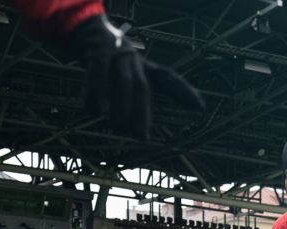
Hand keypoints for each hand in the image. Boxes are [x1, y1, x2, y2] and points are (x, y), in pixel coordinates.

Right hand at [71, 15, 203, 139]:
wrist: (86, 31)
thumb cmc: (108, 61)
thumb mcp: (126, 74)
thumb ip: (133, 100)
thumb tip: (137, 134)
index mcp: (144, 66)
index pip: (167, 78)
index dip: (183, 92)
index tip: (200, 107)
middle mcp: (134, 60)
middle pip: (143, 88)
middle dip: (143, 113)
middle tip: (141, 138)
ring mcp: (117, 55)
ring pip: (125, 83)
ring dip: (122, 107)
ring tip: (117, 128)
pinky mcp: (98, 53)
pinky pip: (98, 76)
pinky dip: (96, 96)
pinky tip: (95, 112)